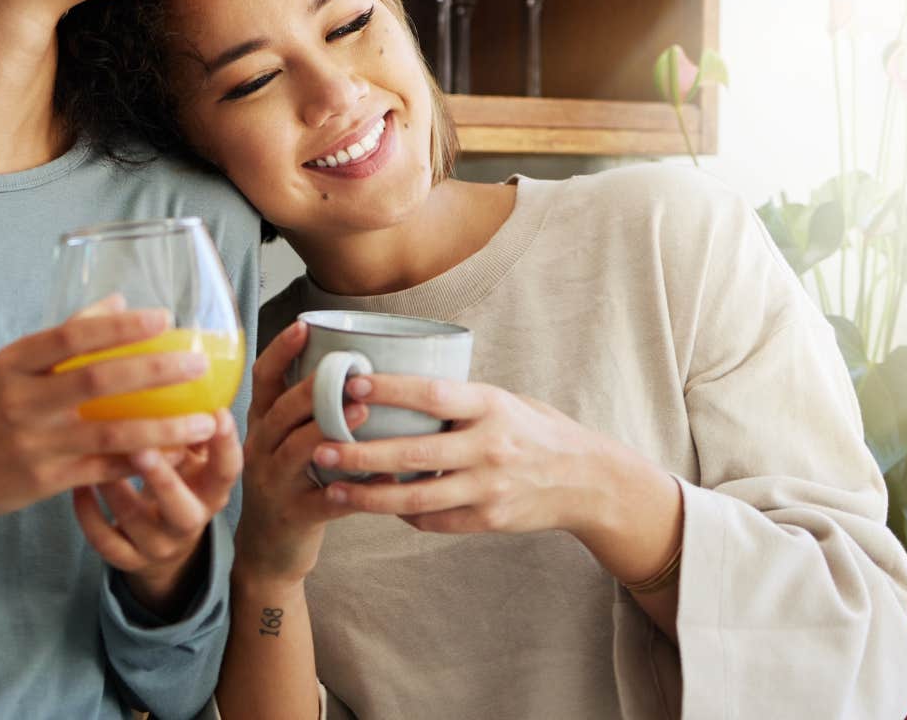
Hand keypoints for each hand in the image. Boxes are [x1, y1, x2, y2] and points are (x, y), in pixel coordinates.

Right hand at [0, 304, 224, 544]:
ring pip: (112, 432)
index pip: (70, 336)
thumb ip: (62, 337)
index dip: (119, 326)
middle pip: (97, 380)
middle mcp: (23, 400)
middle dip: (155, 372)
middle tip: (197, 364)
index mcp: (14, 363)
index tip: (163, 317)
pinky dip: (145, 462)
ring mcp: (35, 443)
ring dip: (164, 427)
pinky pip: (105, 469)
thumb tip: (118, 301)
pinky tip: (178, 456)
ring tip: (206, 420)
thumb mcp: (11, 367)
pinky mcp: (46, 480)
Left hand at [73, 408, 241, 615]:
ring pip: (135, 522)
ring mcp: (156, 545)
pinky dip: (89, 514)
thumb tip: (183, 360)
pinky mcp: (127, 559)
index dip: (225, 445)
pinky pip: (105, 542)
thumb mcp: (194, 458)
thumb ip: (191, 425)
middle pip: (182, 509)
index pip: (228, 472)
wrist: (164, 545)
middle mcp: (189, 522)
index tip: (216, 412)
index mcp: (211, 492)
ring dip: (114, 488)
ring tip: (92, 455)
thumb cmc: (179, 480)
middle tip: (141, 448)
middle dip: (163, 480)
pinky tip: (78, 486)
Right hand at [232, 321, 364, 585]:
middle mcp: (260, 449)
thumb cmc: (289, 485)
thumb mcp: (286, 444)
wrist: (268, 552)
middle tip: (347, 370)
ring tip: (362, 414)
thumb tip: (363, 370)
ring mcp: (273, 484)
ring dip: (329, 431)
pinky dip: (355, 490)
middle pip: (280, 411)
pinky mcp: (293, 516)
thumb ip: (309, 412)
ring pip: (296, 450)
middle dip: (311, 388)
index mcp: (261, 425)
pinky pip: (325, 501)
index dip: (280, 351)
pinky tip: (384, 480)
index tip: (305, 325)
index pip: (262, 380)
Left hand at [310, 374, 626, 537]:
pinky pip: (433, 521)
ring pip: (417, 498)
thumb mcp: (503, 400)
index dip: (390, 390)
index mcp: (491, 406)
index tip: (350, 385)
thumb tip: (390, 384)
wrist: (587, 479)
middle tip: (320, 447)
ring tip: (331, 488)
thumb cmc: (533, 430)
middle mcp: (490, 447)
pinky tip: (375, 505)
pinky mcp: (488, 519)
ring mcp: (489, 488)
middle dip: (361, 453)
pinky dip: (401, 515)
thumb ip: (457, 399)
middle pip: (414, 454)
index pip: (434, 394)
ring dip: (368, 496)